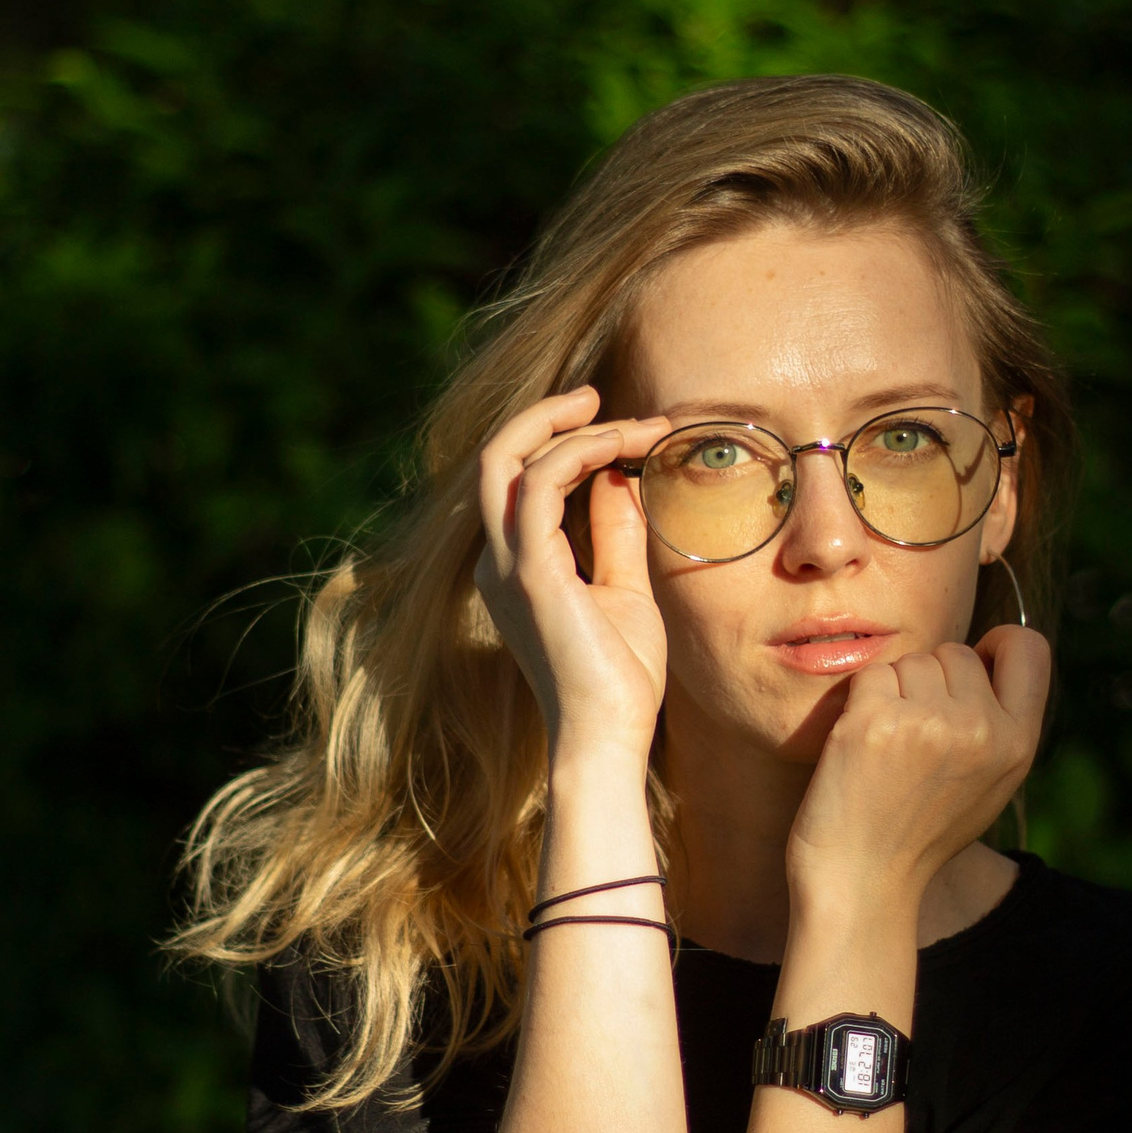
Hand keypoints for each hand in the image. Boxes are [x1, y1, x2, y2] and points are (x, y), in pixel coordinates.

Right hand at [474, 387, 673, 757]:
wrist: (608, 737)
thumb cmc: (619, 679)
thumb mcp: (625, 590)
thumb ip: (615, 532)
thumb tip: (618, 476)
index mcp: (515, 567)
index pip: (521, 482)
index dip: (568, 445)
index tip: (629, 432)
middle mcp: (497, 561)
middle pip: (495, 459)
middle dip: (544, 416)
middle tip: (599, 395)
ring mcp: (506, 565)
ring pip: (509, 459)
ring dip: (576, 428)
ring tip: (635, 423)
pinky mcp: (530, 570)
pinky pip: (542, 482)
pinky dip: (582, 452)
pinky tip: (622, 449)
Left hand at [785, 624, 1052, 914]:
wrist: (863, 881)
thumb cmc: (918, 832)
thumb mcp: (989, 784)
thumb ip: (997, 724)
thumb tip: (985, 654)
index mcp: (1018, 745)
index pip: (1030, 648)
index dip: (997, 646)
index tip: (973, 664)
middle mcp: (982, 730)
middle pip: (955, 652)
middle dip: (930, 680)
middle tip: (912, 737)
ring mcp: (930, 722)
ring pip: (910, 662)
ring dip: (893, 692)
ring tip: (888, 749)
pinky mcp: (876, 721)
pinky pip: (872, 676)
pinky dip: (859, 703)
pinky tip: (860, 747)